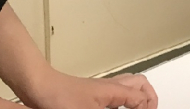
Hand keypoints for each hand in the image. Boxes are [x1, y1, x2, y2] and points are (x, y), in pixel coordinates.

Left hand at [21, 70, 157, 108]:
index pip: (142, 97)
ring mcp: (100, 89)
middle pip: (141, 83)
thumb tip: (133, 108)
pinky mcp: (90, 94)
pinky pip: (116, 92)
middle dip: (150, 97)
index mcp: (114, 90)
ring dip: (137, 96)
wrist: (39, 87)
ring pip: (129, 85)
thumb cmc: (59, 98)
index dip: (149, 107)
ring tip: (138, 108)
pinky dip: (124, 99)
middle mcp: (110, 86)